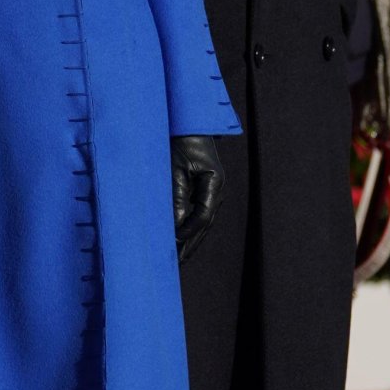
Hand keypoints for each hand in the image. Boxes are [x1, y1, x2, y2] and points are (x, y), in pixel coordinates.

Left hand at [171, 135, 224, 262]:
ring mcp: (213, 192)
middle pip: (204, 225)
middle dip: (189, 245)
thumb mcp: (174, 169)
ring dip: (190, 241)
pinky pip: (198, 216)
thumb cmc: (178, 141)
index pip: (202, 216)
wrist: (187, 124)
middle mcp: (217, 191)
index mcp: (214, 183)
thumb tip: (174, 227)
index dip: (187, 232)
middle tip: (175, 265)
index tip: (172, 244)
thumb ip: (175, 198)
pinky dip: (189, 230)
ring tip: (177, 261)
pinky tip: (180, 241)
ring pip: (202, 224)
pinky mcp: (204, 192)